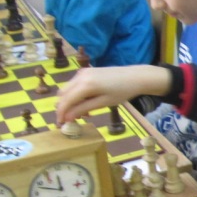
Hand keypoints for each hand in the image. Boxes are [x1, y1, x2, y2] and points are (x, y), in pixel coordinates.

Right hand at [55, 65, 170, 122]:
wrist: (135, 76)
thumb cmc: (122, 92)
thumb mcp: (103, 103)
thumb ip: (83, 109)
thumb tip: (67, 118)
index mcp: (85, 84)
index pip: (65, 101)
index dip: (61, 114)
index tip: (61, 125)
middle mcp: (80, 76)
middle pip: (63, 94)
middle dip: (64, 108)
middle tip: (73, 120)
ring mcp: (82, 72)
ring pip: (67, 89)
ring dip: (70, 102)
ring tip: (84, 113)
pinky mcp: (86, 71)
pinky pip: (75, 84)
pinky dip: (76, 95)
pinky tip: (87, 103)